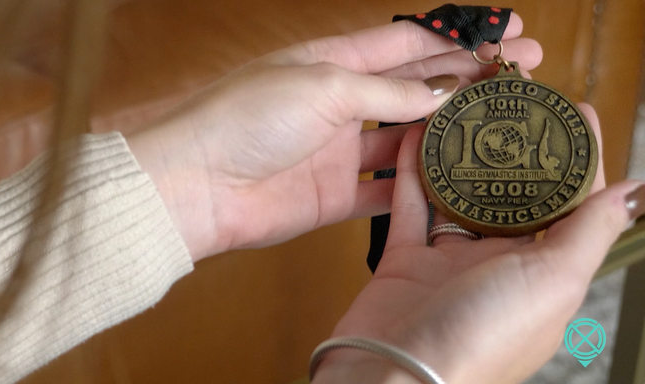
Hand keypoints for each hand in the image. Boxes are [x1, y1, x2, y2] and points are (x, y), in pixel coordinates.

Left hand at [127, 15, 542, 260]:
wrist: (199, 183)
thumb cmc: (246, 117)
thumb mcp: (324, 86)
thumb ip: (386, 93)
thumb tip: (441, 95)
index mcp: (333, 60)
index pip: (409, 43)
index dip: (459, 37)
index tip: (508, 30)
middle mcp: (340, 102)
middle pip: (416, 87)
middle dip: (468, 77)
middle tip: (521, 72)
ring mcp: (339, 150)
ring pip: (408, 137)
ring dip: (451, 129)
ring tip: (500, 122)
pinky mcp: (335, 195)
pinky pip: (387, 188)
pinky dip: (418, 182)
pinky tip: (456, 176)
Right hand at [312, 104, 644, 383]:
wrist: (397, 374)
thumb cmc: (482, 337)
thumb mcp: (552, 280)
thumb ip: (588, 231)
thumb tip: (636, 192)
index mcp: (545, 273)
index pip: (572, 205)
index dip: (579, 157)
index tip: (573, 110)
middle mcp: (500, 267)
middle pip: (512, 195)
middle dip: (514, 150)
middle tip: (510, 102)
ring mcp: (451, 264)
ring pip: (458, 197)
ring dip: (461, 158)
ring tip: (462, 113)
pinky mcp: (406, 262)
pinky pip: (411, 208)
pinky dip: (413, 174)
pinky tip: (416, 139)